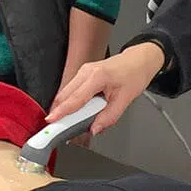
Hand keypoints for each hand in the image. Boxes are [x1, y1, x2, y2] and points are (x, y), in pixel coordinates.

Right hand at [48, 42, 165, 134]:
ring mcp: (83, 71)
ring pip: (66, 92)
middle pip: (65, 95)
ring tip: (69, 121)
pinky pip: (71, 89)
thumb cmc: (134, 75)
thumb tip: (95, 129)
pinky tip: (76, 111)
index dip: (62, 111)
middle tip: (56, 127)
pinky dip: (71, 101)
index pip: (75, 98)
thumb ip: (109, 117)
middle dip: (59, 111)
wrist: (139, 61)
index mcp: (98, 76)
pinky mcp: (83, 73)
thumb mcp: (125, 99)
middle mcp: (87, 71)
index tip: (51, 120)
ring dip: (65, 107)